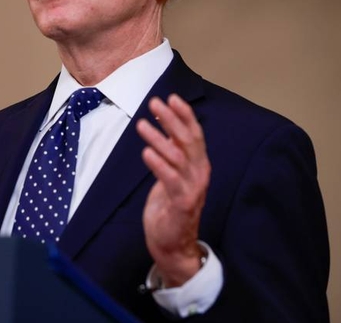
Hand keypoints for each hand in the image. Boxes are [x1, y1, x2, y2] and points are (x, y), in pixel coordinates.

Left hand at [136, 94, 209, 286]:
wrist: (173, 243)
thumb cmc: (170, 206)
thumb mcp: (171, 174)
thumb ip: (172, 152)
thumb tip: (164, 124)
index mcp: (198, 164)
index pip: (194, 134)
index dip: (184, 115)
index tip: (171, 97)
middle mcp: (199, 173)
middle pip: (188, 140)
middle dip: (172, 119)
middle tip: (154, 103)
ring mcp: (192, 188)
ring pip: (178, 157)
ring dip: (159, 138)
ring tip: (141, 125)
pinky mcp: (182, 203)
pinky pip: (171, 180)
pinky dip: (159, 164)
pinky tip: (146, 152)